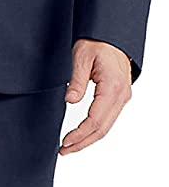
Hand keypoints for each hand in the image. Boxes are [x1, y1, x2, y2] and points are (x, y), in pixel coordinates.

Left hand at [59, 39, 131, 154]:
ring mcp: (122, 97)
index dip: (80, 134)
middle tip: (64, 151)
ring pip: (106, 127)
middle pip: (102, 129)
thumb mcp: (81, 57)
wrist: (111, 35)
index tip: (65, 142)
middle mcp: (121, 95)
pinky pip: (108, 120)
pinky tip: (83, 135)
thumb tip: (70, 100)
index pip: (96, 120)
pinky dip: (95, 130)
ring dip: (88, 139)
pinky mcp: (119, 98)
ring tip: (70, 146)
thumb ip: (77, 80)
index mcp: (113, 86)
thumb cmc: (97, 42)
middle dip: (82, 143)